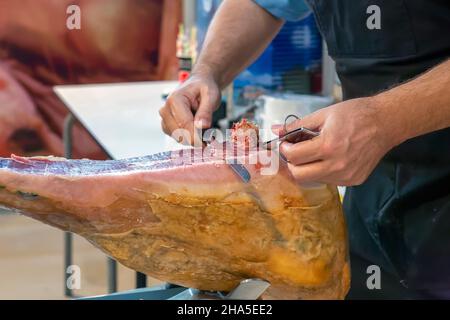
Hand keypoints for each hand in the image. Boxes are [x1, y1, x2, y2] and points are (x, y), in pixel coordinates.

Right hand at [159, 74, 220, 144]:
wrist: (198, 85)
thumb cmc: (204, 88)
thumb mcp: (211, 95)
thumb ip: (206, 111)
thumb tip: (202, 126)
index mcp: (175, 100)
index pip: (184, 124)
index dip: (195, 136)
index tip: (206, 144)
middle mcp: (165, 110)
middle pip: (179, 133)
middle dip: (195, 139)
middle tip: (211, 138)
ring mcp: (165, 119)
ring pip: (178, 138)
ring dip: (193, 139)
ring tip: (207, 133)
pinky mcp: (167, 126)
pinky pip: (178, 138)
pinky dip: (190, 138)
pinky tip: (200, 133)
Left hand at [272, 97, 398, 185]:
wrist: (385, 123)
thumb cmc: (355, 114)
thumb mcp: (324, 114)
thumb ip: (298, 125)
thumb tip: (276, 130)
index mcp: (328, 146)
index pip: (294, 156)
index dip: (285, 149)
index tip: (286, 143)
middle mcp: (337, 165)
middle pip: (299, 175)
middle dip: (292, 163)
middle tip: (295, 152)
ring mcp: (346, 176)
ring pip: (313, 179)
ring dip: (307, 168)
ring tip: (313, 153)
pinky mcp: (353, 181)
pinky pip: (328, 181)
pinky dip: (322, 171)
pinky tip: (328, 158)